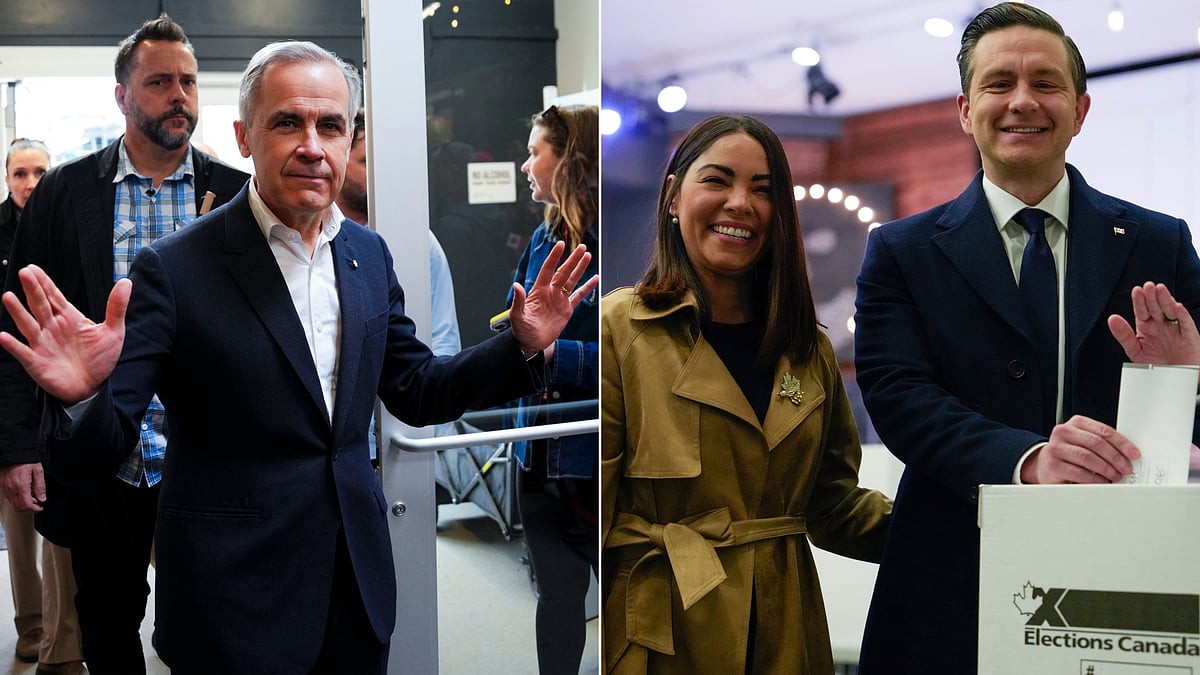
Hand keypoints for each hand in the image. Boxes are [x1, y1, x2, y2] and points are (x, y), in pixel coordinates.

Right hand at [0, 264, 129, 403]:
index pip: (54, 296)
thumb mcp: (113, 331)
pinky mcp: (36, 362)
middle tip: (25, 273)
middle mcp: (52, 328)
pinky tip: (3, 336)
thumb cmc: (100, 359)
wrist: (92, 387)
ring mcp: (42, 344)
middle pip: (40, 305)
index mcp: (69, 318)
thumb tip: (126, 282)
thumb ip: (116, 307)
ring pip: (28, 324)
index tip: (33, 268)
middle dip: (32, 290)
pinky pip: (23, 352)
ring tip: (8, 296)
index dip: (44, 283)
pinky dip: (13, 345)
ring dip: (18, 312)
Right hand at [0, 463, 45, 512]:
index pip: (27, 505)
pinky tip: (23, 493)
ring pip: (13, 504)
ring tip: (31, 497)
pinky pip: (8, 497)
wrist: (14, 452)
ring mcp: (6, 488)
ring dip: (22, 504)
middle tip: (37, 503)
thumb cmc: (26, 459)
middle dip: (29, 508)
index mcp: (21, 486)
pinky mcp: (3, 485)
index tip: (40, 507)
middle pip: (19, 507)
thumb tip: (42, 498)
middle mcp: (12, 489)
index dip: (35, 509)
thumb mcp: (38, 471)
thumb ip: (40, 486)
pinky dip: (16, 499)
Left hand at [508, 241, 598, 355]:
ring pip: (572, 280)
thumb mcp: (517, 316)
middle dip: (572, 259)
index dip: (554, 257)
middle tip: (582, 247)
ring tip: (587, 255)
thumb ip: (519, 300)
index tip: (560, 244)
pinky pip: (578, 296)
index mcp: (538, 290)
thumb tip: (516, 285)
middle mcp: (550, 292)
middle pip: (563, 272)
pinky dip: (587, 288)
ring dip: (579, 268)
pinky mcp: (567, 309)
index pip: (547, 270)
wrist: (531, 343)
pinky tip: (595, 278)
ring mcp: (559, 300)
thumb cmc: (521, 330)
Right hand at [1019, 415, 1138, 483]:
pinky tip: (1102, 482)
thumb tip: (1127, 456)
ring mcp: (1055, 447)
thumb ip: (1102, 444)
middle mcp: (1063, 432)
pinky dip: (1093, 479)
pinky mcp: (1052, 464)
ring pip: (1087, 457)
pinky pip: (1078, 472)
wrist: (1045, 464)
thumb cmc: (1070, 454)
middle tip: (1125, 468)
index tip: (1134, 454)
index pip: (1103, 431)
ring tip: (1115, 476)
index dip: (1122, 443)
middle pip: (1096, 443)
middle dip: (1115, 458)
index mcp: (1076, 423)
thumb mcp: (1084, 442)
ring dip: (1106, 469)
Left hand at [1107, 281, 1199, 365]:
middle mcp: (1162, 325)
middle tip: (1148, 286)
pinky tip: (1177, 307)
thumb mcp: (1135, 350)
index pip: (1142, 310)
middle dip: (1152, 297)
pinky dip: (1182, 316)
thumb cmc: (1156, 365)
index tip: (1136, 290)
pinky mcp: (1189, 337)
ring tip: (1160, 289)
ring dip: (1166, 300)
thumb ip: (1124, 335)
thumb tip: (1111, 319)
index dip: (1139, 301)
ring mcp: (1176, 330)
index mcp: (1147, 327)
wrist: (1172, 380)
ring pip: (1171, 312)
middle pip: (1156, 308)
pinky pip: (1186, 324)